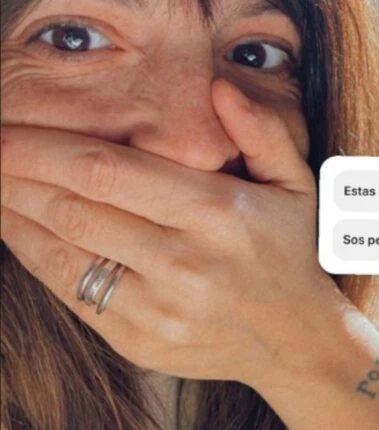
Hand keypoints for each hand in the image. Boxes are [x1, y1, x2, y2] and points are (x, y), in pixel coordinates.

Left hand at [0, 80, 338, 387]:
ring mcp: (159, 310)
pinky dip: (36, 259)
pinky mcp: (140, 343)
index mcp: (219, 213)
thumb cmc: (288, 252)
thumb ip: (262, 131)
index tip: (5, 130)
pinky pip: (72, 295)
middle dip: (15, 176)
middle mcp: (185, 263)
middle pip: (75, 209)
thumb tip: (218, 86)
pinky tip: (16, 230)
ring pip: (64, 255)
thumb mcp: (296, 184)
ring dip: (15, 216)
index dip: (45, 149)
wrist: (298, 343)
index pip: (110, 171)